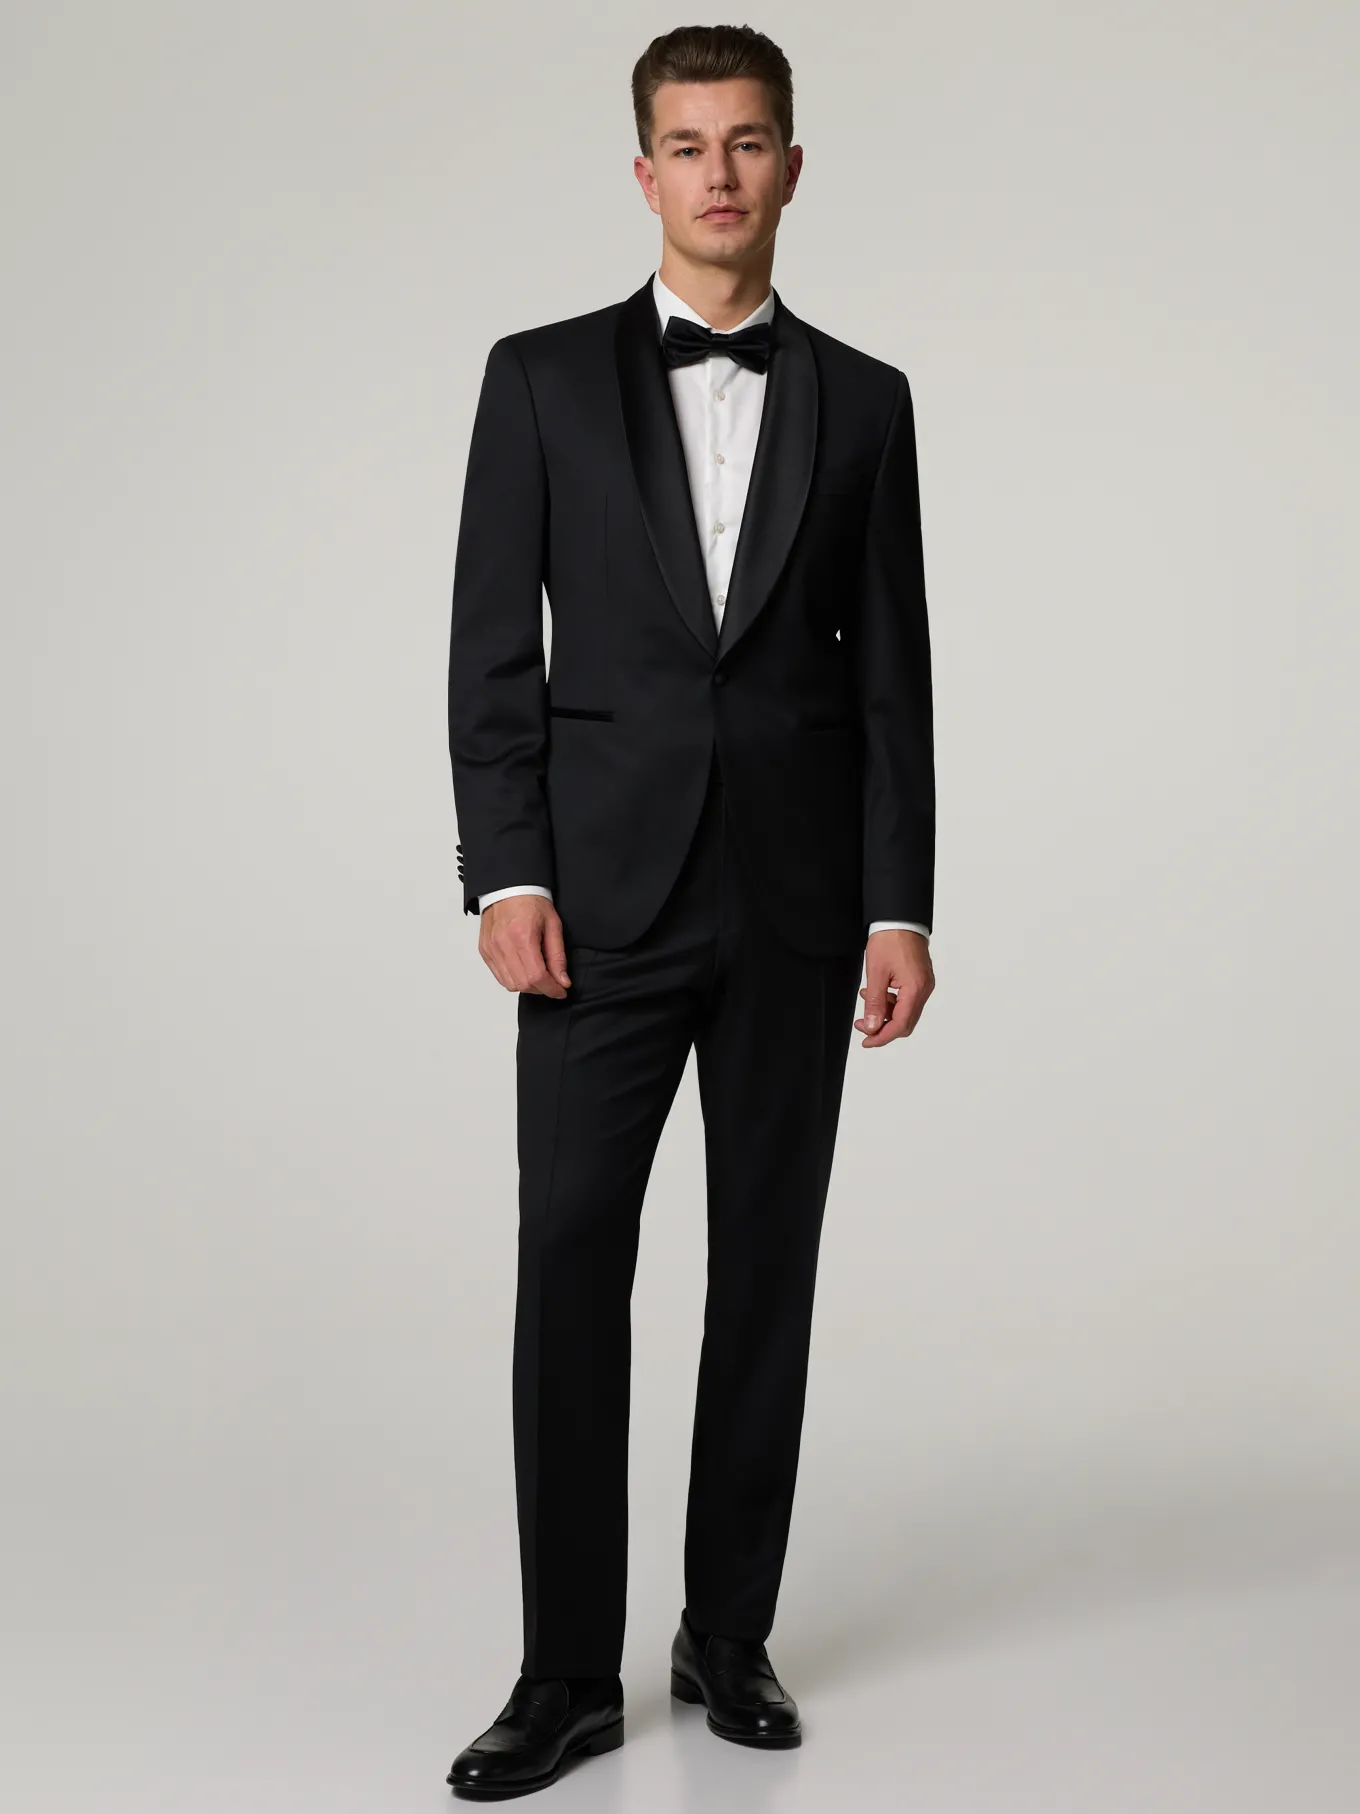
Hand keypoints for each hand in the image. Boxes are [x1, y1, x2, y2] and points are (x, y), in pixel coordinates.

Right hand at [479, 894, 570, 996]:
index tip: (561, 990)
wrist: (508, 888)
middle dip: (541, 989)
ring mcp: (491, 949)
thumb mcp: (553, 925)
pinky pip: (499, 976)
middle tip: (552, 983)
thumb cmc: (531, 902)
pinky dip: (513, 979)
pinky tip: (523, 970)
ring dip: (527, 986)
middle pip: (523, 984)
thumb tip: (562, 981)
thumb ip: (557, 956)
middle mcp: (503, 945)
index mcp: (522, 936)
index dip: (551, 989)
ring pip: (510, 984)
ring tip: (538, 976)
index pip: (537, 976)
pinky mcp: (485, 951)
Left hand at [855, 928, 932, 1047]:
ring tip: (866, 1002)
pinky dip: (891, 1001)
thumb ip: (875, 1003)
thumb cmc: (890, 939)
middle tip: (863, 1024)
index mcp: (915, 989)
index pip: (900, 1025)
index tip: (867, 1041)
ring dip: (885, 1012)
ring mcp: (924, 984)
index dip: (882, 1037)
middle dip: (883, 1026)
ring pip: (905, 1011)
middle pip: (905, 1022)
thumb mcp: (876, 973)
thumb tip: (873, 1026)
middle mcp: (924, 989)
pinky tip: (876, 993)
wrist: (900, 918)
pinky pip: (907, 999)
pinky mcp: (921, 979)